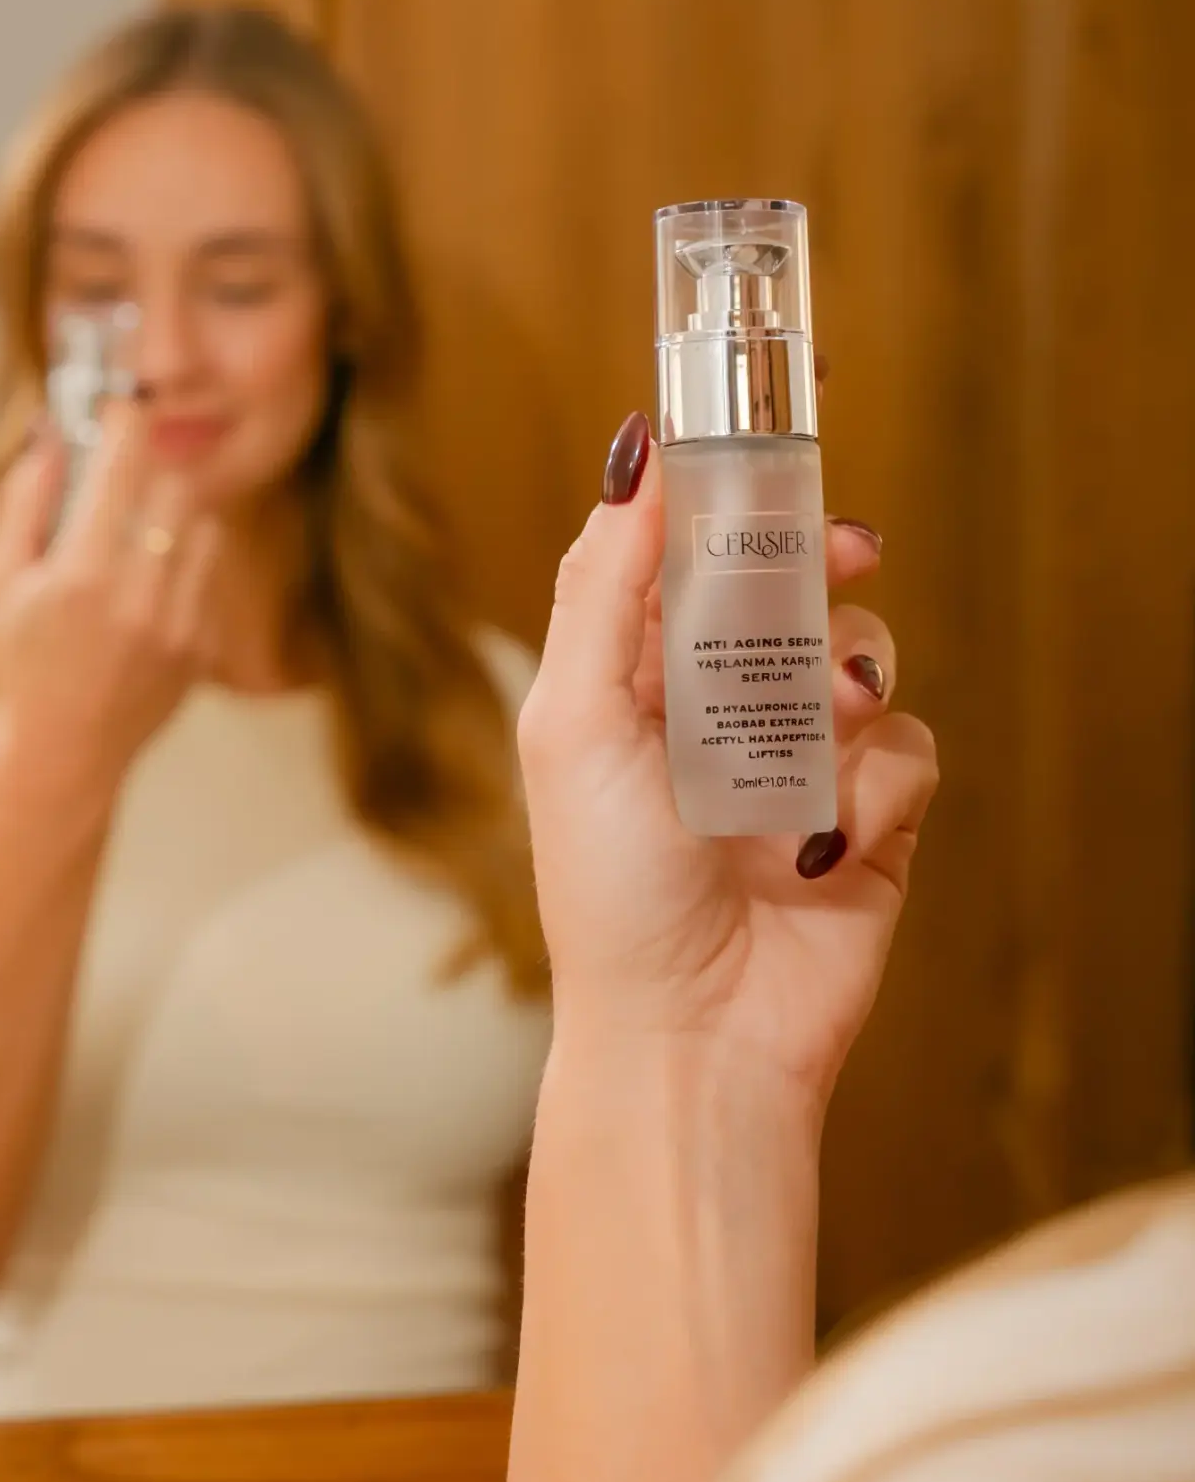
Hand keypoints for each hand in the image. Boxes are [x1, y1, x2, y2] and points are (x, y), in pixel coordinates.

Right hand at [0, 401, 220, 795]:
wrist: (68, 749)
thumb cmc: (23, 661)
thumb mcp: (1, 580)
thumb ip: (25, 501)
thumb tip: (52, 435)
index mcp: (83, 574)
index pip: (123, 466)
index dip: (126, 422)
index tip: (121, 405)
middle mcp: (141, 595)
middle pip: (176, 488)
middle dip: (150, 472)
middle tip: (125, 476)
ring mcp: (182, 622)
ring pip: (203, 527)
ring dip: (173, 517)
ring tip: (136, 539)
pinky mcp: (206, 642)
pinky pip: (210, 571)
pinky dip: (185, 563)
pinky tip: (150, 585)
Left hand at [517, 413, 937, 1108]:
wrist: (692, 1038)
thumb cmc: (608, 890)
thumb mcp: (573, 721)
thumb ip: (602, 587)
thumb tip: (635, 462)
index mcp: (637, 681)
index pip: (687, 559)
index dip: (728, 500)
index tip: (767, 443)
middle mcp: (720, 712)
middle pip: (791, 590)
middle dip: (821, 561)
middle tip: (844, 549)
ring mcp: (800, 764)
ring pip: (864, 657)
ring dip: (851, 678)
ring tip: (823, 722)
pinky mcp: (870, 822)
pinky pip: (908, 750)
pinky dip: (878, 787)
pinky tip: (829, 841)